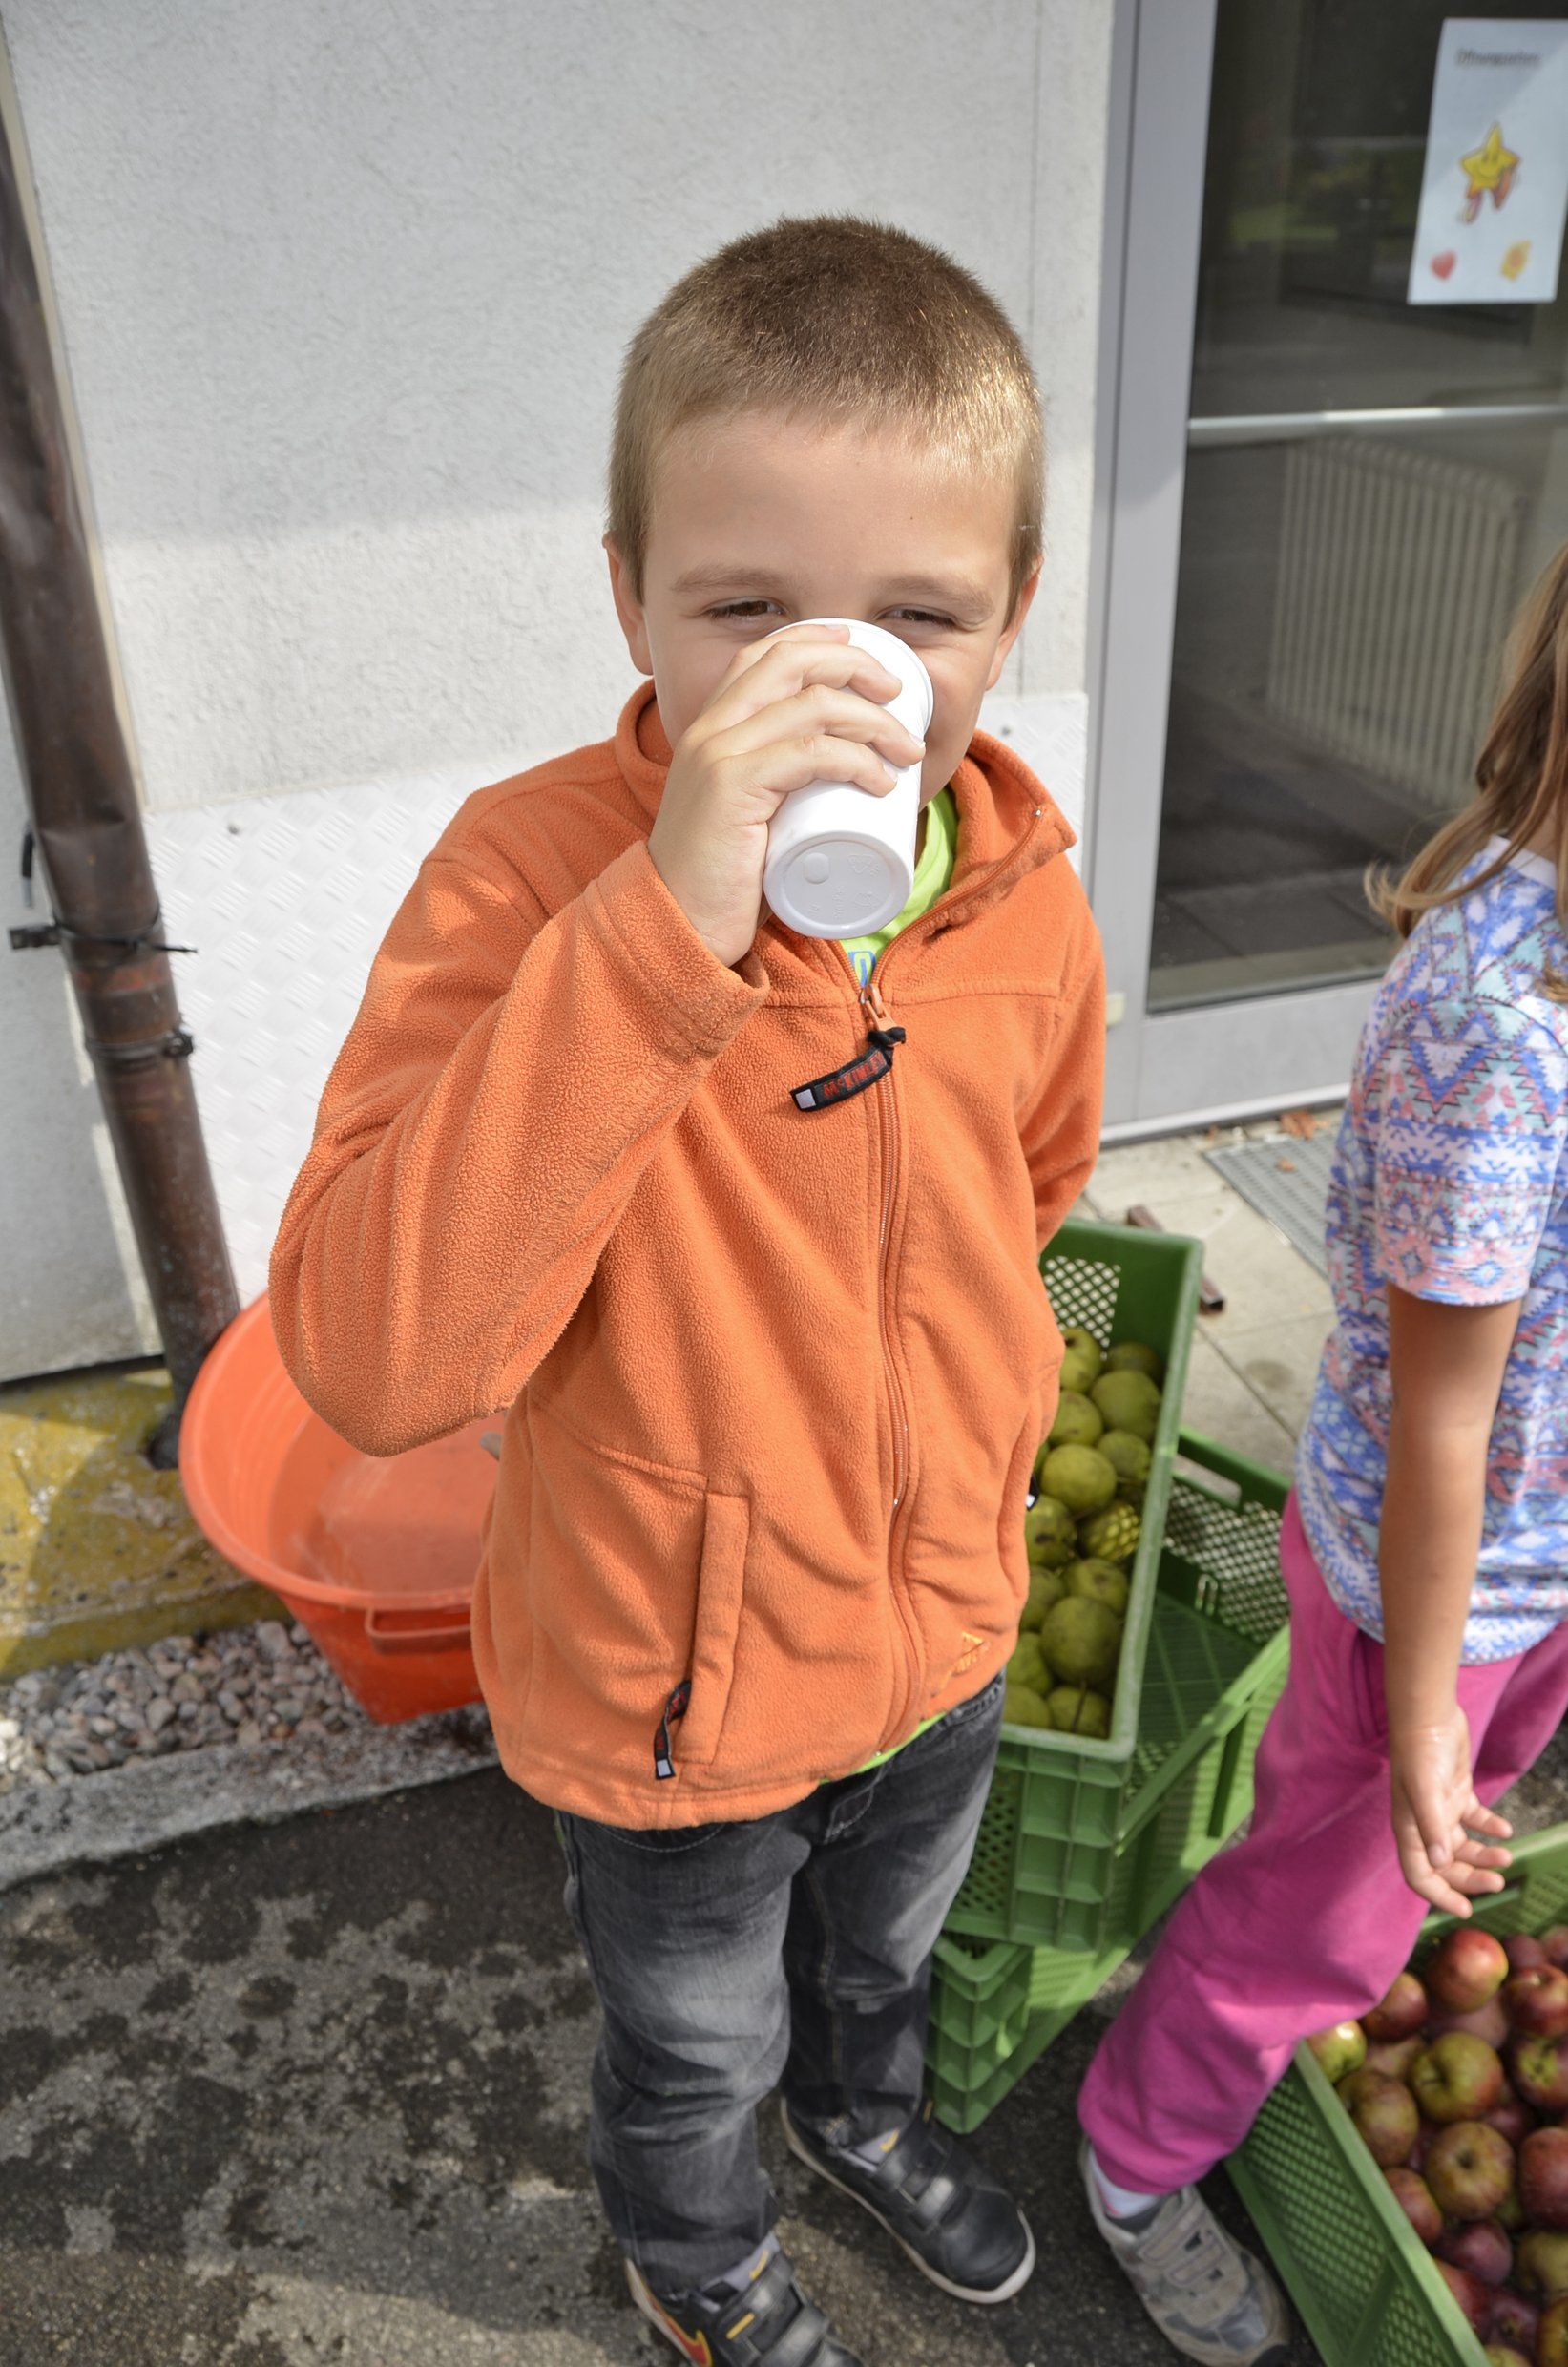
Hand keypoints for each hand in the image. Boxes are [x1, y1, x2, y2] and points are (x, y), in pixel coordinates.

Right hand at [647, 625, 925, 967]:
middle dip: (854, 666)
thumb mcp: (748, 815)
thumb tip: (843, 784)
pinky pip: (809, 753)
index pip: (760, 655)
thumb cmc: (722, 880)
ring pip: (812, 706)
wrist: (676, 924)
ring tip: (908, 752)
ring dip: (874, 721)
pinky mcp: (732, 788)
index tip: (860, 651)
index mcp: (710, 729)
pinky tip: (881, 781)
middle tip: (897, 697)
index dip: (813, 640)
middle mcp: (710, 730)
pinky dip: (856, 759)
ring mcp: (718, 755)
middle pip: (789, 663)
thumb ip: (777, 790)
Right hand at [1389, 1703, 1511, 1916]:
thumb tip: (1440, 1863)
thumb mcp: (1426, 1791)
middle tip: (1498, 1883)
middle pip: (1446, 1866)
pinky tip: (1504, 1829)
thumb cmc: (1420, 1752)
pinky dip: (1489, 1828)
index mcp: (1409, 1829)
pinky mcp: (1455, 1793)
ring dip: (1484, 1856)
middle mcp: (1423, 1824)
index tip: (1464, 1910)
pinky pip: (1474, 1820)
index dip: (1439, 1896)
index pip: (1419, 1875)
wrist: (1427, 1716)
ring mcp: (1440, 1809)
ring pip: (1463, 1846)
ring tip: (1506, 1856)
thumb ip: (1432, 1827)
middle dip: (1470, 1879)